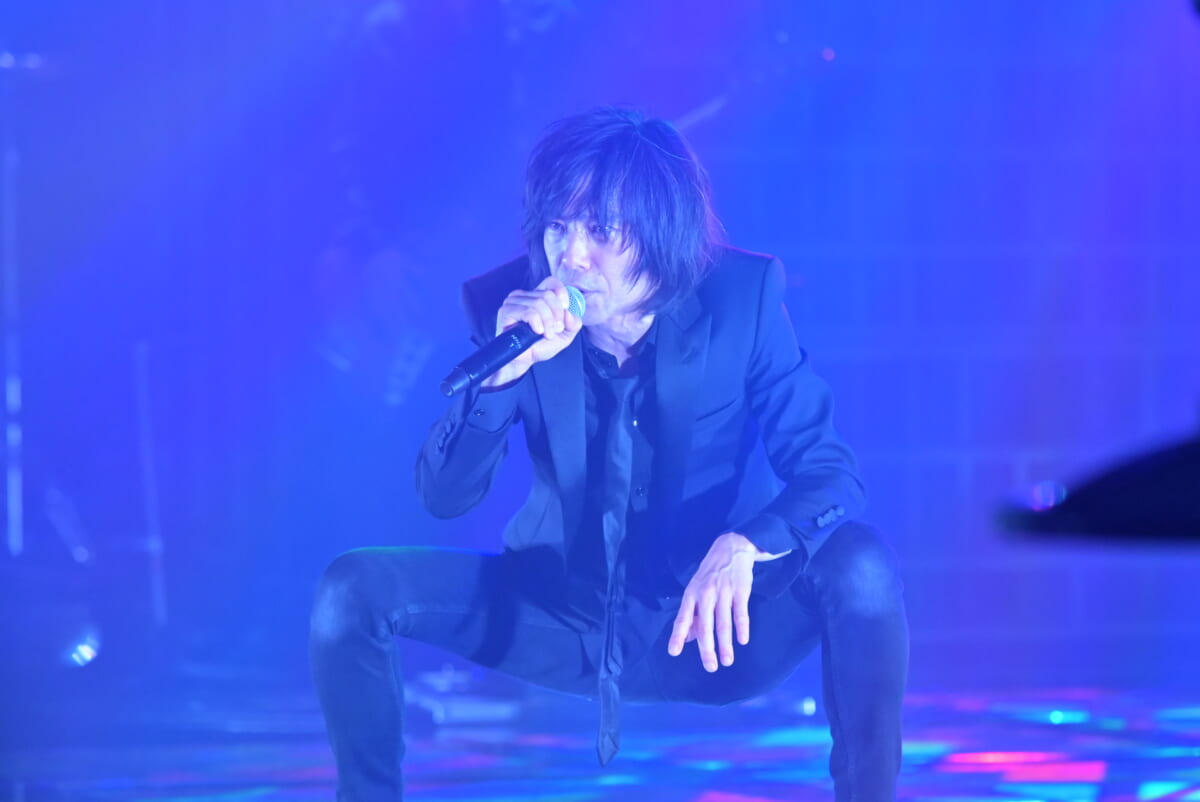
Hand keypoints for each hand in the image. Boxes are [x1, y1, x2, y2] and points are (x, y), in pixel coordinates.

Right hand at [481, 276, 582, 387]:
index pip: (551, 282)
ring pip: (538, 303)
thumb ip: (574, 323)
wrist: (524, 361)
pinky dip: (537, 323)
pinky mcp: (506, 312)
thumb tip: (570, 314)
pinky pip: (528, 312)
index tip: (565, 308)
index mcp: (537, 296)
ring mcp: (513, 302)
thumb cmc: (540, 346)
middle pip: (548, 295)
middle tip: (556, 329)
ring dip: (547, 322)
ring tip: (547, 334)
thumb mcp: (565, 335)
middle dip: (557, 315)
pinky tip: (537, 332)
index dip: (562, 293)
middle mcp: (524, 296)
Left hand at [667, 532, 786, 671]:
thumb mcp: (696, 589)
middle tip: (710, 667)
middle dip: (707, 648)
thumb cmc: (710, 574)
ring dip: (725, 644)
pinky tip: (742, 641)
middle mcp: (705, 594)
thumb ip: (692, 614)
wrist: (731, 548)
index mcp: (691, 594)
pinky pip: (741, 613)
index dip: (677, 636)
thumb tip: (688, 639)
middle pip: (705, 625)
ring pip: (723, 623)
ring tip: (727, 661)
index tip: (673, 652)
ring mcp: (724, 592)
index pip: (682, 618)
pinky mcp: (740, 591)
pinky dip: (742, 628)